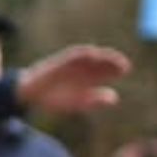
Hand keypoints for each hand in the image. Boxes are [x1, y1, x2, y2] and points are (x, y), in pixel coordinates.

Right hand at [14, 46, 129, 115]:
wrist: (31, 94)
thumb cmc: (55, 99)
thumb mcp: (78, 103)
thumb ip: (96, 100)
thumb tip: (115, 97)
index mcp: (88, 78)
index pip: (106, 70)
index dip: (116, 68)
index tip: (125, 70)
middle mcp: (82, 68)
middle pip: (100, 61)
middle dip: (111, 61)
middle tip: (121, 64)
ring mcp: (71, 64)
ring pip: (89, 56)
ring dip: (99, 55)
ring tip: (109, 57)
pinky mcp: (59, 61)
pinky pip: (72, 54)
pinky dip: (82, 53)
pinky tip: (91, 53)